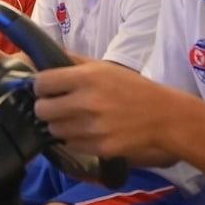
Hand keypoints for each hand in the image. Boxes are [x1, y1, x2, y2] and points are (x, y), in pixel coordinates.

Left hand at [32, 62, 189, 165]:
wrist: (163, 116)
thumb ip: (73, 62)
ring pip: (54, 129)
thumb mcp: (104, 67)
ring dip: (60, 124)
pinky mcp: (99, 147)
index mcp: (86, 78)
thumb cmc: (131, 88)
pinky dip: (75, 139)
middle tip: (56, 105)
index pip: (42, 82)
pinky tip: (88, 131)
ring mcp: (92, 128)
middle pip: (42, 109)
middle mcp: (86, 102)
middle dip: (46, 107)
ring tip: (74, 119)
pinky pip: (71, 144)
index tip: (47, 88)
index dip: (41, 86)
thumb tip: (41, 56)